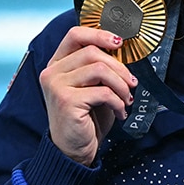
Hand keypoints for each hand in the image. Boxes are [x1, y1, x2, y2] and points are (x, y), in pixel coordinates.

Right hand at [39, 27, 137, 166]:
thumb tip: (122, 50)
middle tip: (131, 83)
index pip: (75, 35)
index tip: (120, 43)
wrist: (75, 150)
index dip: (100, 34)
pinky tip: (120, 112)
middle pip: (92, 51)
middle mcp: (52, 72)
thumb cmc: (87, 117)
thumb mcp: (93, 87)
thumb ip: (100, 67)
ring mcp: (56, 86)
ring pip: (99, 69)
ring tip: (126, 99)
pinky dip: (118, 102)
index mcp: (57, 64)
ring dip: (120, 85)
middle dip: (119, 67)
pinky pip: (103, 92)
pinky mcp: (66, 101)